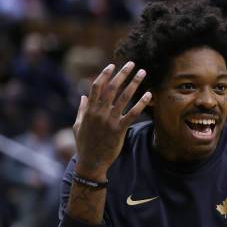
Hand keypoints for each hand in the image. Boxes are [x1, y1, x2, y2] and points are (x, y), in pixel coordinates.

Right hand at [73, 62, 150, 179]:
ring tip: (142, 73)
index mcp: (89, 110)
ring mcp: (109, 121)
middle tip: (132, 63)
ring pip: (123, 98)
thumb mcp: (78, 125)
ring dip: (134, 83)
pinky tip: (149, 95)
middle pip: (112, 88)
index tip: (112, 65)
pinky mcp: (119, 130)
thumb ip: (82, 109)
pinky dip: (141, 103)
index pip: (96, 87)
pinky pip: (132, 114)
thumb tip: (84, 96)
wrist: (91, 163)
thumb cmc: (84, 144)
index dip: (105, 75)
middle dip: (122, 74)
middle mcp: (99, 113)